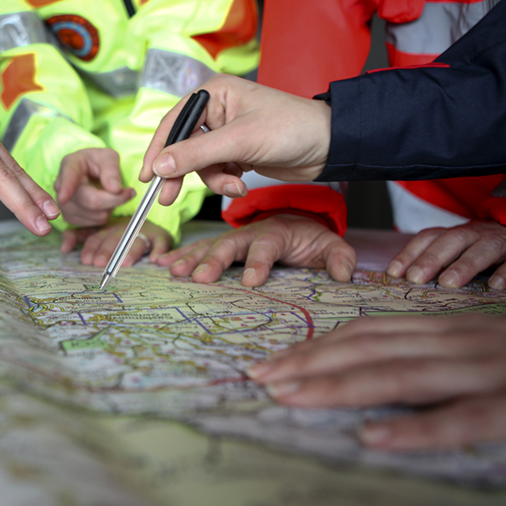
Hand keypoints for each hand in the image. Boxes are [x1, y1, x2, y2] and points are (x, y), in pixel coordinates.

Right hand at [54, 148, 135, 226]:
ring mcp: (64, 205)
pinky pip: (95, 222)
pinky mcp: (70, 219)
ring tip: (107, 193)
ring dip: (110, 207)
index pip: (68, 177)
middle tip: (129, 192)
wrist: (88, 173)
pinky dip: (104, 214)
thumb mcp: (108, 157)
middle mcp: (61, 186)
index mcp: (70, 165)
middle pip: (91, 201)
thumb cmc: (97, 162)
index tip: (63, 198)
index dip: (66, 189)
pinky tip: (101, 203)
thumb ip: (112, 169)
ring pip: (96, 215)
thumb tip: (115, 189)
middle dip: (115, 199)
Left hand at [61, 219, 171, 267]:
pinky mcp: (160, 236)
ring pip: (136, 241)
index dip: (92, 247)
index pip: (97, 236)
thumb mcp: (97, 235)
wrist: (147, 223)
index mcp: (107, 229)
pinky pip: (160, 242)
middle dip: (107, 250)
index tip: (86, 260)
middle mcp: (124, 229)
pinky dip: (159, 250)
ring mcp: (143, 232)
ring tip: (126, 263)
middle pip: (115, 239)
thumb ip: (78, 238)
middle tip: (100, 263)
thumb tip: (63, 249)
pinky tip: (154, 259)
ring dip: (131, 252)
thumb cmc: (117, 234)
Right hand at [138, 74, 331, 206]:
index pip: (173, 123)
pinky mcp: (236, 151)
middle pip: (183, 146)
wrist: (328, 147)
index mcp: (213, 94)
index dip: (158, 151)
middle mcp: (216, 111)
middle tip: (167, 198)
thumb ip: (196, 155)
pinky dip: (225, 180)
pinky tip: (242, 181)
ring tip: (235, 184)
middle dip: (182, 172)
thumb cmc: (290, 129)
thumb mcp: (239, 142)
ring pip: (199, 164)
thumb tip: (158, 167)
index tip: (147, 176)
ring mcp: (226, 133)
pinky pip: (216, 170)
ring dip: (214, 179)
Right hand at [156, 214, 354, 285]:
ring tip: (173, 271)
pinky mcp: (220, 245)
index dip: (259, 262)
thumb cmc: (308, 237)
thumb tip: (343, 274)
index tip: (251, 281)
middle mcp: (250, 233)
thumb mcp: (329, 245)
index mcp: (276, 232)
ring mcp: (232, 238)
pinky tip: (162, 263)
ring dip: (191, 258)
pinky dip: (180, 254)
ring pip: (209, 245)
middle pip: (229, 244)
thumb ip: (339, 257)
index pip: (267, 246)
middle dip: (214, 261)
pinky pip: (198, 248)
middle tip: (201, 279)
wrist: (294, 223)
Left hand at [247, 313, 505, 449]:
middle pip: (371, 348)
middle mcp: (464, 342)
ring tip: (290, 395)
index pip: (369, 332)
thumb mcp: (482, 344)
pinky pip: (466, 417)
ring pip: (403, 374)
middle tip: (260, 377)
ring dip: (340, 386)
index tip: (273, 362)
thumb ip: (434, 352)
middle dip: (310, 363)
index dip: (317, 347)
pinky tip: (375, 438)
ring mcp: (493, 370)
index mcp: (452, 329)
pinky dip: (419, 427)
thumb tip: (375, 366)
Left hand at [386, 221, 505, 289]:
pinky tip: (497, 285)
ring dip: (465, 264)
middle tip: (416, 278)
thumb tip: (404, 281)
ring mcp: (504, 242)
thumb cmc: (487, 249)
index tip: (393, 273)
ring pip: (484, 248)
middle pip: (453, 240)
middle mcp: (478, 234)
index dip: (410, 252)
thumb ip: (438, 262)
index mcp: (458, 234)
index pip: (429, 237)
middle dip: (432, 258)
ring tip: (450, 282)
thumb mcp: (461, 251)